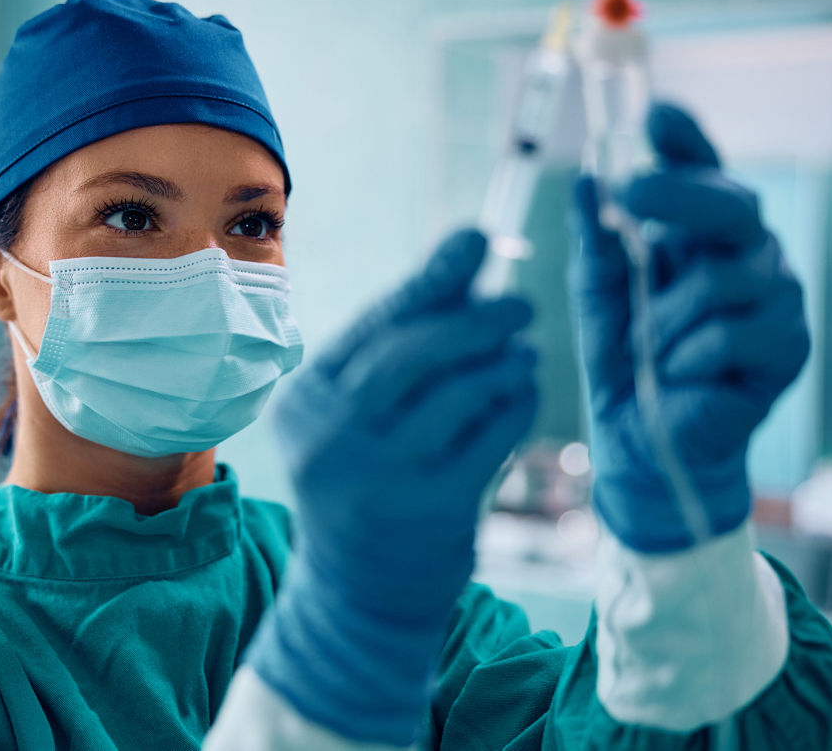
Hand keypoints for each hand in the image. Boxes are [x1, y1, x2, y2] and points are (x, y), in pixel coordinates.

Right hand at [246, 229, 537, 743]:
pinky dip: (517, 402)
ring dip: (503, 360)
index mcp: (306, 403)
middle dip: (476, 317)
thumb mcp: (363, 415)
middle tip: (521, 304)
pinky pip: (490, 435)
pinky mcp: (430, 509)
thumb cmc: (368, 482)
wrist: (358, 595)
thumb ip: (402, 343)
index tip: (476, 236)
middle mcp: (331, 437)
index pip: (375, 325)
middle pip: (413, 351)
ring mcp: (378, 476)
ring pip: (458, 390)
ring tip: (524, 353)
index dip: (431, 278)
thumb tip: (463, 259)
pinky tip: (523, 391)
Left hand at [569, 104, 809, 551]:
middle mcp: (746, 254)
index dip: (686, 139)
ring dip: (666, 315)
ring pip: (726, 278)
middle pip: (734, 203)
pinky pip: (734, 333)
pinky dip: (688, 352)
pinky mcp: (786, 350)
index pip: (704, 169)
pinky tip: (674, 371)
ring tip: (645, 346)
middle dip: (681, 195)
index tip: (654, 115)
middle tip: (632, 196)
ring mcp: (776, 299)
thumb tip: (585, 178)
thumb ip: (595, 238)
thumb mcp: (595, 291)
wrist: (639, 439)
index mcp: (700, 232)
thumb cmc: (622, 357)